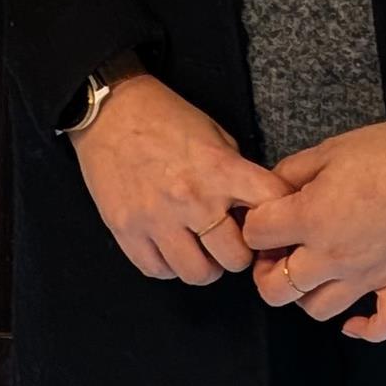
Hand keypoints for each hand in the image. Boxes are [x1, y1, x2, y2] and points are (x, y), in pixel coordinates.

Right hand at [70, 75, 289, 284]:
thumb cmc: (164, 117)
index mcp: (219, 169)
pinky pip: (158, 270)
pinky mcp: (126, 230)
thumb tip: (253, 209)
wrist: (109, 111)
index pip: (271, 210)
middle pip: (236, 259)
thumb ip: (236, 173)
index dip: (277, 222)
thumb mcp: (214, 134)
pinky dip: (167, 264)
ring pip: (198, 274)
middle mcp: (192, 199)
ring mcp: (156, 219)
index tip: (268, 226)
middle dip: (236, 251)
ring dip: (203, 264)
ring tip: (197, 247)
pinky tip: (167, 245)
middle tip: (227, 239)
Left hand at [241, 121, 385, 339]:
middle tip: (278, 250)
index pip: (255, 235)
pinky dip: (365, 329)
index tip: (265, 213)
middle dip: (267, 271)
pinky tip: (353, 318)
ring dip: (305, 295)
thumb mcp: (329, 149)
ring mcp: (367, 277)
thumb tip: (271, 188)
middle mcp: (332, 256)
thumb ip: (292, 172)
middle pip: (276, 289)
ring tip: (310, 270)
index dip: (253, 223)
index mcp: (310, 218)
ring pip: (318, 310)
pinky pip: (382, 325)